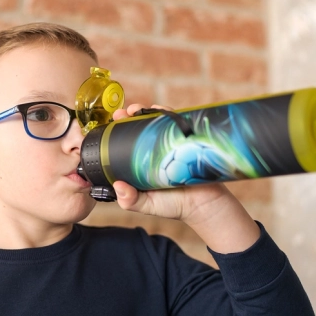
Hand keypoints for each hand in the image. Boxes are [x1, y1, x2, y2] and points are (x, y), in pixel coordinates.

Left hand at [110, 103, 230, 224]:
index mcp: (141, 163)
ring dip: (145, 111)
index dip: (117, 132)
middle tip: (122, 114)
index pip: (126, 142)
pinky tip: (160, 110)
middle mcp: (155, 151)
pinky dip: (168, 113)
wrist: (205, 205)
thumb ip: (131, 201)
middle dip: (128, 116)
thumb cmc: (174, 205)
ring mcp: (171, 144)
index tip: (110, 125)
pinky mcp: (186, 140)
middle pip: (139, 127)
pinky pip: (177, 122)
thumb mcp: (147, 205)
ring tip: (137, 110)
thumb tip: (118, 186)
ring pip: (156, 122)